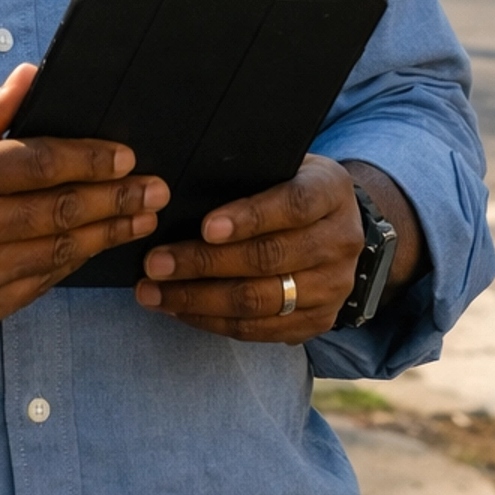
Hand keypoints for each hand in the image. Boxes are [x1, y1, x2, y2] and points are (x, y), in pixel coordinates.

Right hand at [0, 64, 168, 336]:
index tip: (127, 155)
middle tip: (157, 188)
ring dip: (108, 234)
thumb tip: (34, 75)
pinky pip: (39, 285)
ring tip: (142, 217)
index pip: (40, 164)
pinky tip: (95, 247)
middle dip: (119, 198)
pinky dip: (71, 263)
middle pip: (61, 211)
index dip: (91, 159)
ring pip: (58, 252)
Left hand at [132, 154, 362, 342]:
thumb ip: (250, 174)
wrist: (339, 226)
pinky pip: (259, 330)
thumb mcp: (285, 165)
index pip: (293, 205)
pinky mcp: (319, 321)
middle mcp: (340, 242)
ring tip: (153, 292)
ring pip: (260, 302)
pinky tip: (179, 309)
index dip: (249, 217)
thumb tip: (183, 190)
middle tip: (156, 263)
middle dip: (204, 264)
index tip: (205, 227)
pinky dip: (213, 322)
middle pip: (269, 259)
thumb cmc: (293, 186)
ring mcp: (333, 287)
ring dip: (199, 300)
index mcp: (332, 192)